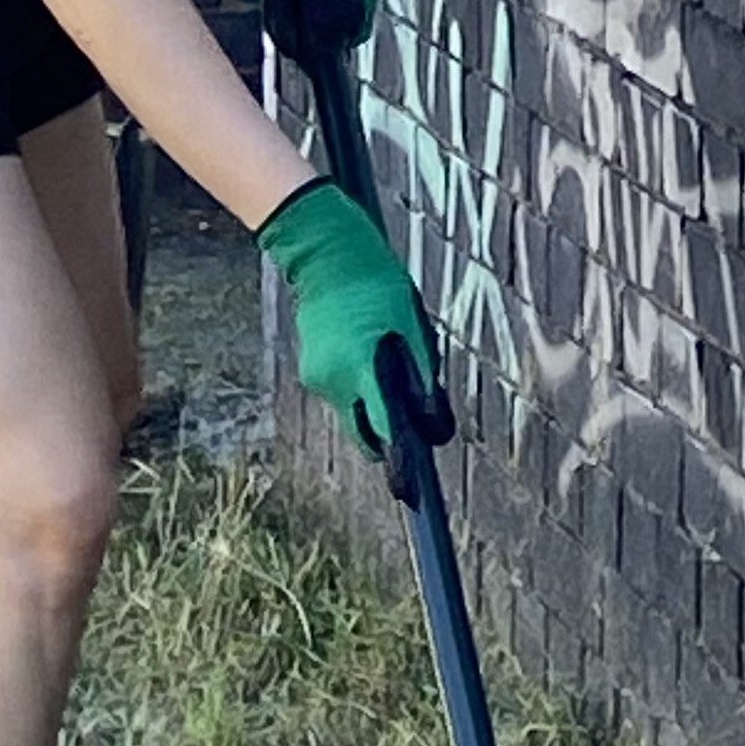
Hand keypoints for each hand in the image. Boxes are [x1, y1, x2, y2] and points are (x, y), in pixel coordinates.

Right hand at [256, 178, 445, 457]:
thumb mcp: (413, 326)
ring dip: (374, 404)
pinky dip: (359, 386)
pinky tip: (369, 352)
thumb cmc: (379, 283)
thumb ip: (424, 376)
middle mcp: (333, 380)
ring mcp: (317, 377)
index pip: (385, 431)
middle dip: (388, 436)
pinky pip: (342, 393)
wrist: (327, 253)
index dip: (400, 464)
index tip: (409, 492)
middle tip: (414, 421)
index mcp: (362, 367)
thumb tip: (434, 424)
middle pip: (366, 432)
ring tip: (388, 360)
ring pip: (354, 412)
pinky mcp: (310, 371)